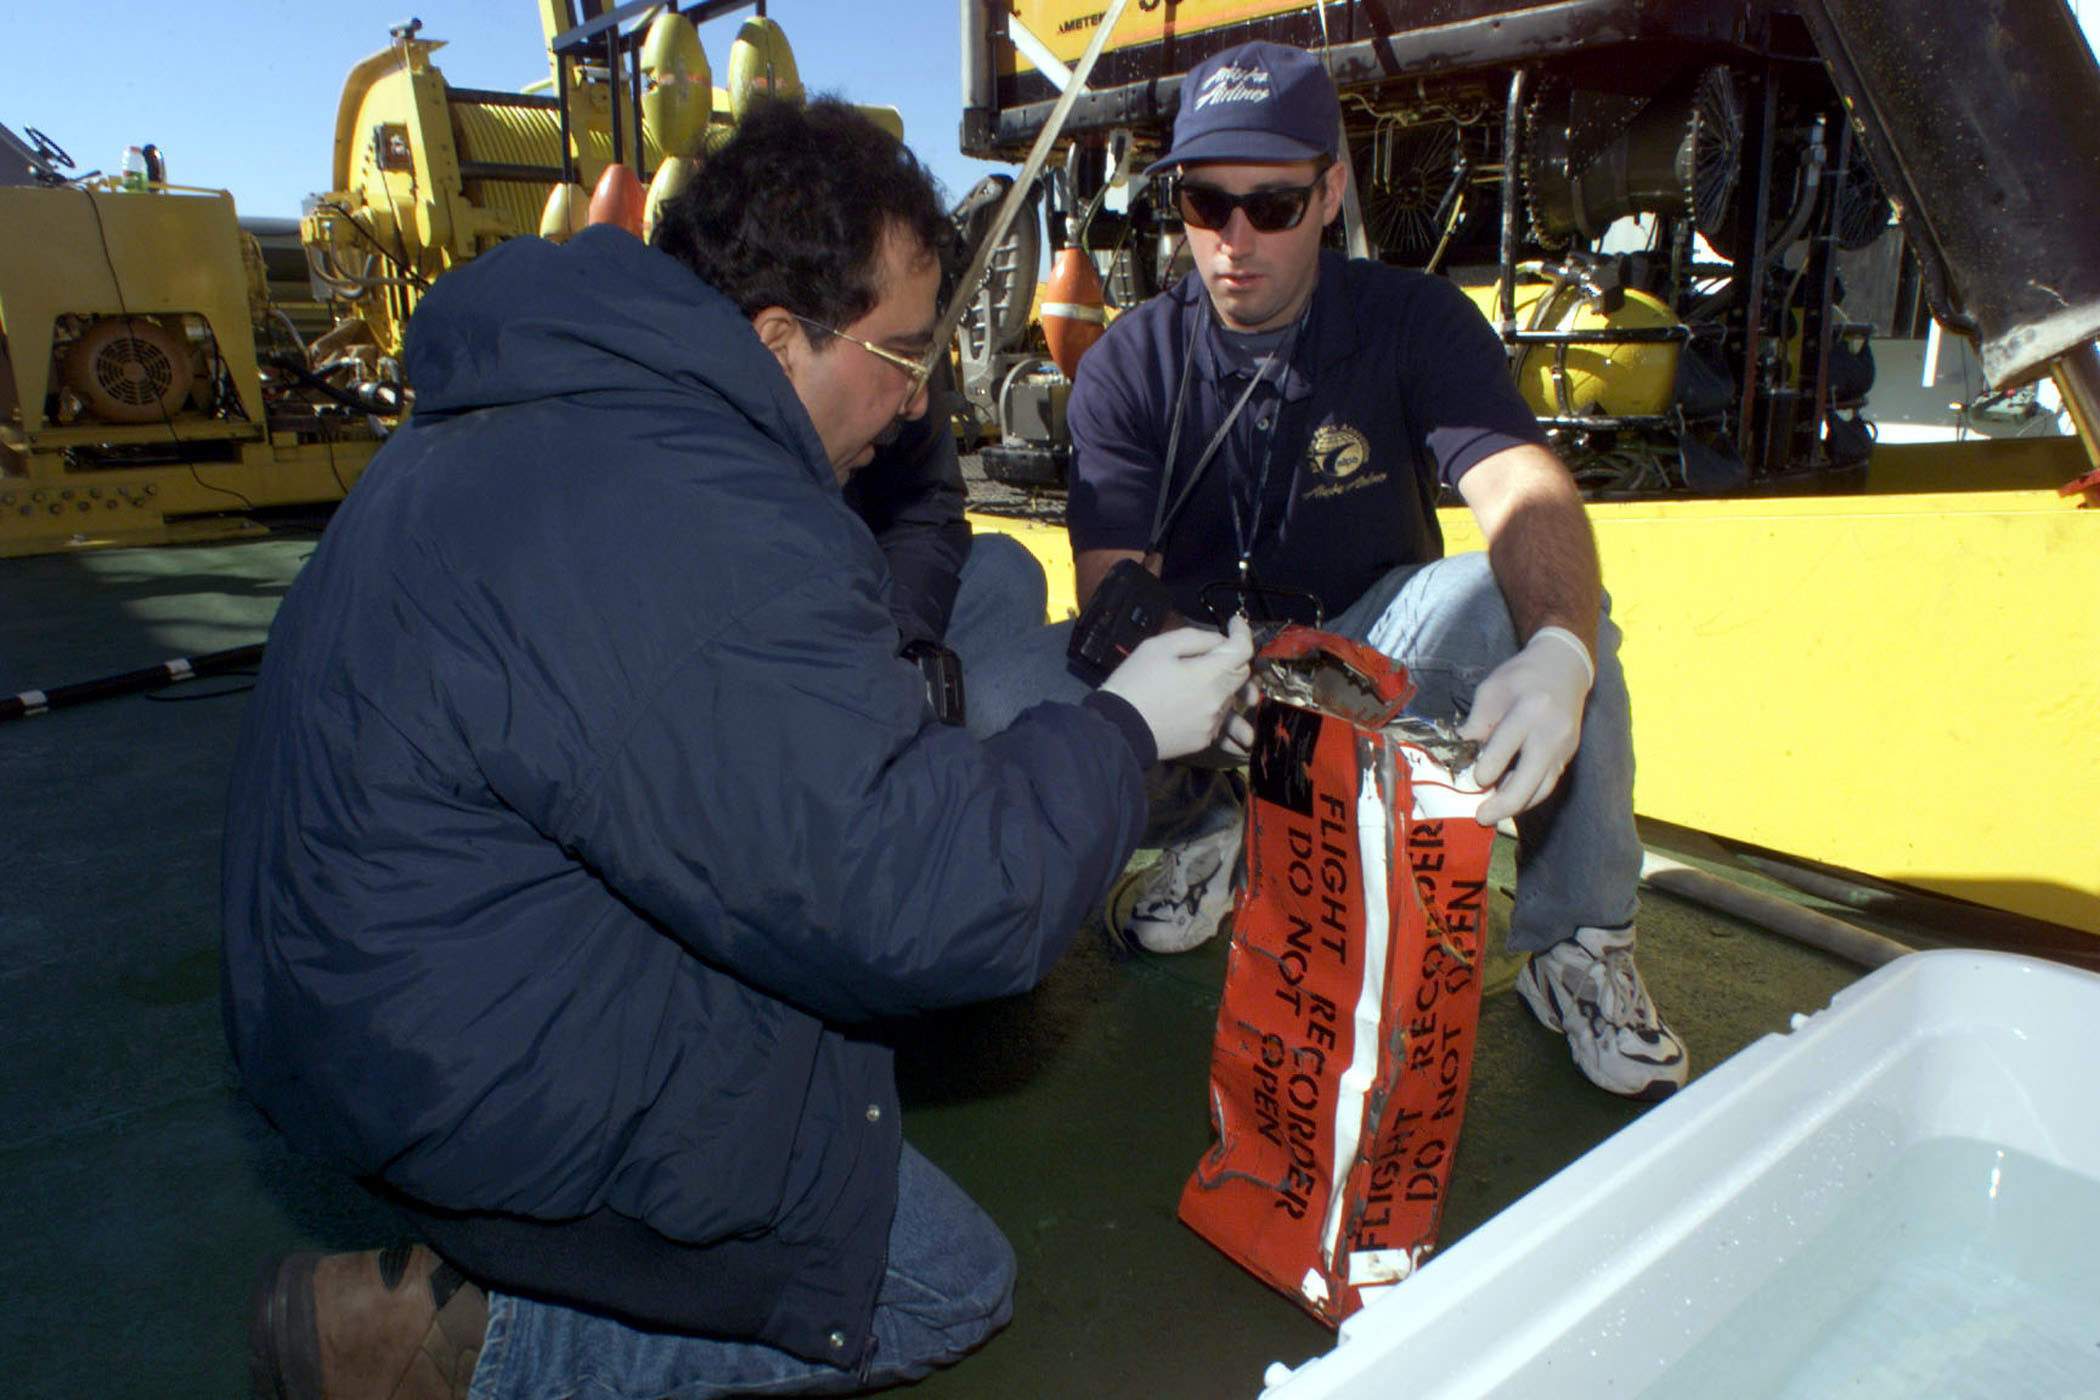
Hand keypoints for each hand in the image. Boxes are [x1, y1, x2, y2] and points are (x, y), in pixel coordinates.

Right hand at [1099, 616, 1254, 761]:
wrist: (1117, 728)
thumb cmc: (1135, 683)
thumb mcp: (1158, 646)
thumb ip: (1195, 638)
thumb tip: (1219, 641)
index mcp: (1209, 674)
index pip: (1243, 650)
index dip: (1242, 633)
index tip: (1234, 624)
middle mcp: (1218, 700)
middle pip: (1242, 676)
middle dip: (1236, 660)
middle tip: (1218, 652)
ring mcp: (1212, 723)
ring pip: (1230, 699)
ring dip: (1223, 686)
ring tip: (1205, 684)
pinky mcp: (1203, 740)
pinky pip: (1218, 721)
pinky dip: (1214, 711)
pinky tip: (1201, 709)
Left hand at [1459, 627, 1591, 826]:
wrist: (1564, 668)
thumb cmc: (1521, 678)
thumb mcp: (1491, 690)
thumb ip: (1476, 723)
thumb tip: (1457, 756)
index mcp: (1530, 708)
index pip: (1507, 745)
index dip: (1488, 768)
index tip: (1473, 780)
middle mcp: (1552, 731)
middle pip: (1531, 777)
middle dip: (1505, 802)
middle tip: (1481, 817)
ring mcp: (1564, 746)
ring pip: (1543, 787)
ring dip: (1517, 806)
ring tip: (1492, 816)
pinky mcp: (1567, 756)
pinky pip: (1547, 783)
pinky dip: (1528, 796)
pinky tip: (1508, 802)